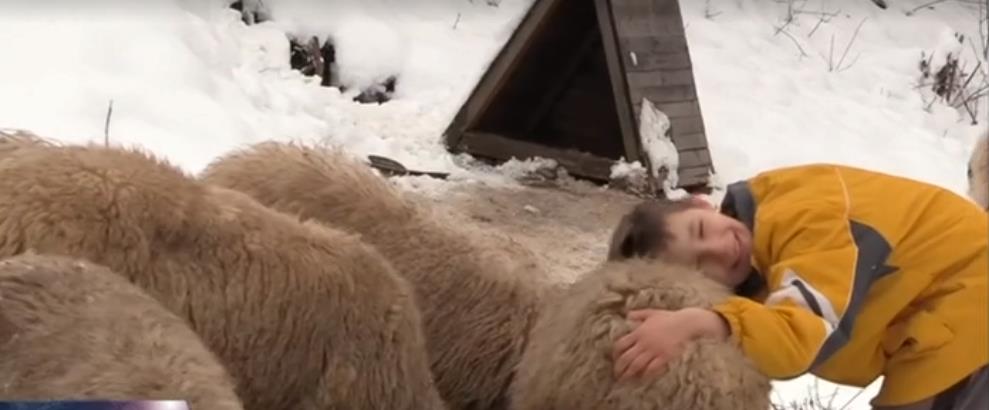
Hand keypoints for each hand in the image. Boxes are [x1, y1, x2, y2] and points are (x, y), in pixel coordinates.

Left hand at [612, 308, 729, 381]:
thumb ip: (638, 314)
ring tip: (625, 380)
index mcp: (639, 332)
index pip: (621, 344)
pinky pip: (652, 368)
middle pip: (626, 358)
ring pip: (636, 365)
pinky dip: (645, 375)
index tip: (614, 359)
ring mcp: (654, 350)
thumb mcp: (651, 313)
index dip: (615, 353)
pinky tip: (642, 379)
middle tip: (617, 374)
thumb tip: (627, 314)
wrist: (685, 323)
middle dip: (619, 367)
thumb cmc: (669, 317)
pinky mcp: (664, 356)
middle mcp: (644, 342)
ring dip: (629, 373)